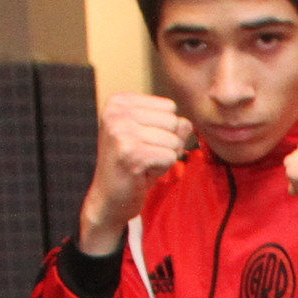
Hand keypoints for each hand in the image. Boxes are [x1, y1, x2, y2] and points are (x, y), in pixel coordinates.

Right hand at [78, 94, 190, 254]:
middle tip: (146, 155)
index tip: (145, 141)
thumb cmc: (134, 164)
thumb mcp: (153, 137)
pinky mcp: (130, 153)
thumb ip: (172, 125)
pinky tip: (143, 172)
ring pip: (174, 140)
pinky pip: (170, 157)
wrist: (110, 196)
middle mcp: (116, 111)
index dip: (166, 129)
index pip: (169, 107)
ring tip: (144, 163)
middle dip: (168, 143)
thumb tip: (187, 122)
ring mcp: (121, 131)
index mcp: (119, 101)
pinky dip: (162, 168)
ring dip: (166, 157)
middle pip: (173, 121)